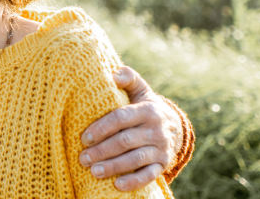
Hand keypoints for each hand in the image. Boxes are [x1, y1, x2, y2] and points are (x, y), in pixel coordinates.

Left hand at [79, 66, 181, 190]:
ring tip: (93, 171)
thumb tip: (112, 74)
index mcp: (148, 110)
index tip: (84, 138)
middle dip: (102, 150)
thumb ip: (128, 78)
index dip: (102, 128)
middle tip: (83, 158)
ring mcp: (161, 148)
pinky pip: (149, 175)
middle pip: (125, 141)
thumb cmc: (146, 107)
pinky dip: (134, 181)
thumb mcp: (140, 90)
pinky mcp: (163, 164)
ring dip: (113, 166)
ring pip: (135, 159)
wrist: (176, 127)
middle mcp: (156, 129)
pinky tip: (118, 185)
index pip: (121, 118)